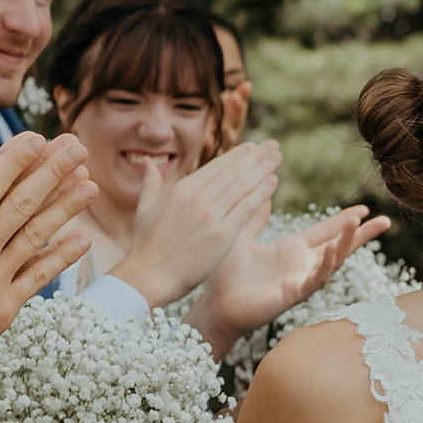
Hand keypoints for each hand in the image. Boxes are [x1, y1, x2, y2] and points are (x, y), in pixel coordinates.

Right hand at [0, 135, 96, 386]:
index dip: (14, 159)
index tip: (36, 138)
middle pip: (20, 204)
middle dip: (51, 172)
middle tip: (76, 146)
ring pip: (36, 236)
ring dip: (65, 207)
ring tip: (91, 183)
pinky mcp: (4, 309)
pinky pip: (39, 277)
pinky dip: (63, 257)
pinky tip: (84, 237)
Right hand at [110, 141, 283, 308]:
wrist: (150, 276)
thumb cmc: (147, 246)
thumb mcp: (145, 208)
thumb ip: (151, 182)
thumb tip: (148, 161)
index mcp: (181, 190)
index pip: (216, 167)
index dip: (237, 155)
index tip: (252, 147)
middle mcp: (197, 199)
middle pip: (233, 173)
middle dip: (256, 157)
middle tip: (273, 145)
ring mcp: (211, 216)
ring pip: (242, 186)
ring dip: (263, 169)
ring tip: (277, 157)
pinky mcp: (222, 235)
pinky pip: (246, 209)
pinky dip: (261, 193)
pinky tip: (273, 181)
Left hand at [194, 199, 391, 348]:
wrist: (214, 305)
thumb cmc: (225, 275)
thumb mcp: (242, 236)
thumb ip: (255, 216)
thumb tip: (261, 189)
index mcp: (292, 249)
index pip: (325, 231)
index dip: (344, 220)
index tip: (364, 208)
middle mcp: (301, 264)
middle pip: (340, 246)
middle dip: (362, 234)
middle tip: (386, 220)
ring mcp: (299, 280)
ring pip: (332, 261)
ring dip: (346, 243)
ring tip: (359, 224)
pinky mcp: (292, 295)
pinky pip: (314, 280)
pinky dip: (324, 265)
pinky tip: (332, 250)